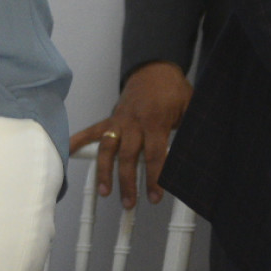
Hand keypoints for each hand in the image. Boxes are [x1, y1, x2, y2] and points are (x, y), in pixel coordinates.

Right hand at [68, 62, 191, 207]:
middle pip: (128, 156)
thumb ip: (192, 130)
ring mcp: (119, 120)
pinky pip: (92, 130)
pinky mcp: (110, 118)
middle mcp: (133, 122)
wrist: (154, 68)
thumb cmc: (173, 90)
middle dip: (127, 181)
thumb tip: (203, 153)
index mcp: (155, 121)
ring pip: (107, 147)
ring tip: (104, 191)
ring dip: (104, 170)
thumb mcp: (190, 108)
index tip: (155, 196)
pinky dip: (77, 140)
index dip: (155, 177)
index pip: (154, 155)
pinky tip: (67, 152)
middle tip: (128, 203)